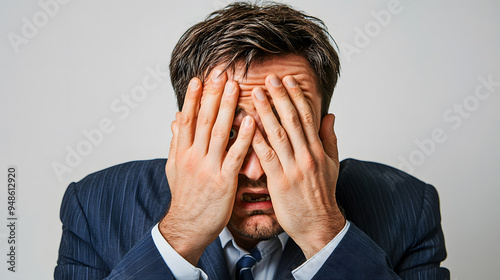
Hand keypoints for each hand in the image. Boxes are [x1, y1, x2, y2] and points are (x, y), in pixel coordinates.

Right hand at [160, 69, 254, 264]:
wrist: (188, 226)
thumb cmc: (185, 196)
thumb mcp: (173, 168)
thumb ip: (176, 142)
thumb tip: (177, 119)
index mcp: (181, 153)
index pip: (187, 120)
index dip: (193, 98)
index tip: (199, 79)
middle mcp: (193, 157)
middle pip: (204, 121)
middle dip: (212, 96)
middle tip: (221, 74)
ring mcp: (209, 168)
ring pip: (219, 133)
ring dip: (227, 108)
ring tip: (235, 88)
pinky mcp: (224, 181)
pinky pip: (235, 156)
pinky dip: (244, 138)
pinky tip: (251, 121)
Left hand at [250, 74, 345, 258]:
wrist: (319, 225)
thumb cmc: (322, 195)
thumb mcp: (333, 164)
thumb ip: (330, 138)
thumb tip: (330, 115)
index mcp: (318, 150)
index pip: (307, 117)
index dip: (296, 96)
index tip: (287, 81)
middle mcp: (306, 156)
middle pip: (292, 120)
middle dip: (279, 97)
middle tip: (268, 79)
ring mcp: (293, 168)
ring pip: (278, 134)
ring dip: (266, 112)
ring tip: (255, 95)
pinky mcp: (279, 182)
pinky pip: (266, 157)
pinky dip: (256, 139)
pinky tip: (246, 126)